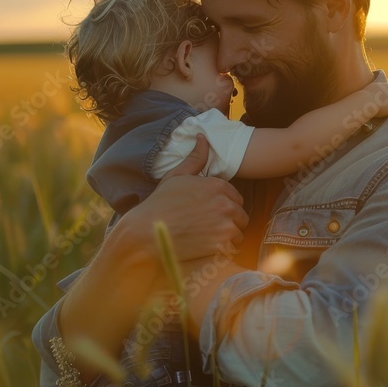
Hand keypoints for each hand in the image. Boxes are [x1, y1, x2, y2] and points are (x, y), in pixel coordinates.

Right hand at [117, 135, 248, 263]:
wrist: (147, 232)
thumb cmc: (160, 204)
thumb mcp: (176, 176)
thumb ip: (195, 159)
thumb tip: (202, 137)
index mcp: (217, 186)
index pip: (236, 198)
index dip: (224, 206)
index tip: (209, 213)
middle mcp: (225, 204)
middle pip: (240, 216)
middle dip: (228, 221)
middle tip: (208, 227)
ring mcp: (225, 225)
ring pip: (238, 232)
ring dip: (227, 236)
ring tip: (207, 237)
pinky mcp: (222, 244)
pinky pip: (232, 248)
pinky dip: (223, 249)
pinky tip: (206, 247)